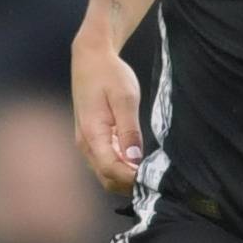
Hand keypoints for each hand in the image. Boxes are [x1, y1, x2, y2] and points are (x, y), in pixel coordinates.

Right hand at [71, 34, 144, 194]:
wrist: (91, 59)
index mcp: (93, 135)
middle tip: (156, 178)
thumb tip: (134, 159)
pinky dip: (122, 168)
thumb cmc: (109, 74)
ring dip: (126, 178)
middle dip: (129, 184)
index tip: (153, 178)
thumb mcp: (125, 98)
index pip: (111, 170)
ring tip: (150, 172)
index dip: (131, 179)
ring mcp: (87, 143)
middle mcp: (86, 144)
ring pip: (105, 174)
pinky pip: (105, 163)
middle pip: (107, 178)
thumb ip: (129, 130)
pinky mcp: (92, 139)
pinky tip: (139, 162)